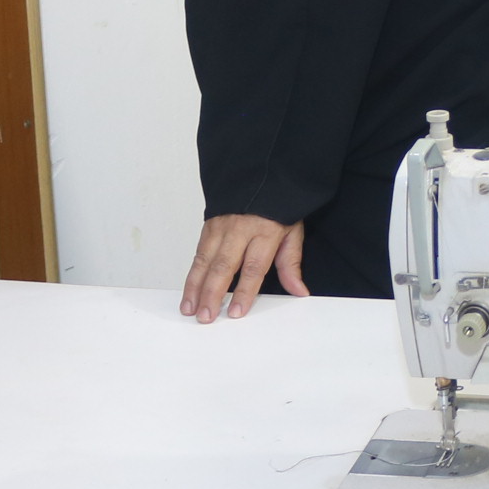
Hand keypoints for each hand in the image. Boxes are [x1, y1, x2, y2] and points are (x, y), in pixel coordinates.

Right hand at [183, 214, 306, 320]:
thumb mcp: (293, 231)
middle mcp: (240, 229)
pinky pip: (198, 253)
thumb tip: (299, 290)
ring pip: (204, 260)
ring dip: (195, 287)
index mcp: (265, 231)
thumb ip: (291, 263)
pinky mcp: (208, 225)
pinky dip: (192, 274)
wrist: (260, 171)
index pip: (253, 267)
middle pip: (223, 266)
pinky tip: (189, 291)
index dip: (244, 291)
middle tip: (206, 316)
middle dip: (212, 294)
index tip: (236, 311)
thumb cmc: (278, 205)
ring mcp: (221, 226)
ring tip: (191, 309)